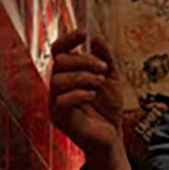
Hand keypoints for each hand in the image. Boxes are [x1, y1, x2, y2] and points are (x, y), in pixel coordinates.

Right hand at [49, 29, 123, 156]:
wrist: (112, 136)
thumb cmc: (108, 108)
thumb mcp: (111, 78)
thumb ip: (105, 58)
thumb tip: (97, 37)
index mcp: (67, 74)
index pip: (58, 51)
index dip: (68, 39)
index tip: (84, 34)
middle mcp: (58, 86)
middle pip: (59, 62)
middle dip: (83, 61)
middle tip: (102, 69)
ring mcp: (56, 102)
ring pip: (58, 80)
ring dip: (83, 77)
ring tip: (99, 83)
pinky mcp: (59, 118)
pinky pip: (61, 101)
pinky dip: (79, 94)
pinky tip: (92, 95)